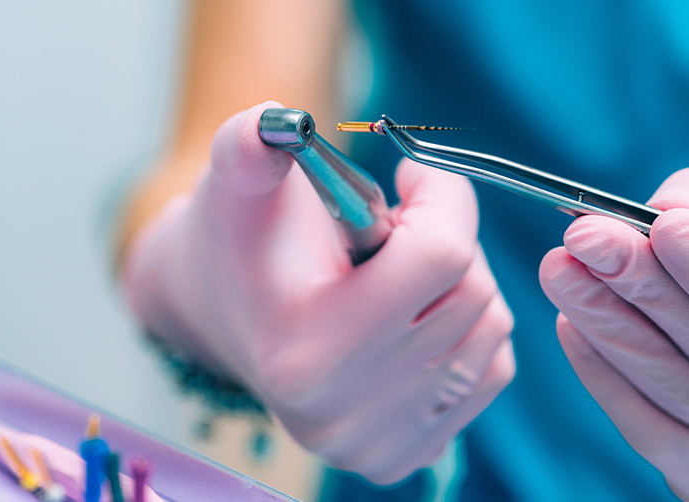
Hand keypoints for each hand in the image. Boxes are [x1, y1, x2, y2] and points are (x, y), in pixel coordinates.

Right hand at [123, 102, 514, 483]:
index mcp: (304, 349)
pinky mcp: (403, 454)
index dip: (440, 194)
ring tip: (397, 273)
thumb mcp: (237, 182)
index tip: (412, 177)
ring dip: (459, 282)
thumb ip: (251, 144)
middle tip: (395, 228)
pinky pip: (490, 369)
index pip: (440, 256)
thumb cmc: (239, 240)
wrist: (225, 311)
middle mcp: (341, 413)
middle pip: (471, 294)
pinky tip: (412, 316)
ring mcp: (375, 443)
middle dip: (447, 237)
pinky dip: (466, 328)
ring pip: (489, 329)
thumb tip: (277, 121)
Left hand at [540, 168, 688, 499]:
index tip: (660, 225)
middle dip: (637, 281)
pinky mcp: (688, 465)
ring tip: (558, 268)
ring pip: (660, 375)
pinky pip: (644, 426)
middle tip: (584, 237)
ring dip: (604, 319)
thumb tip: (661, 210)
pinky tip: (567, 326)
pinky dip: (604, 375)